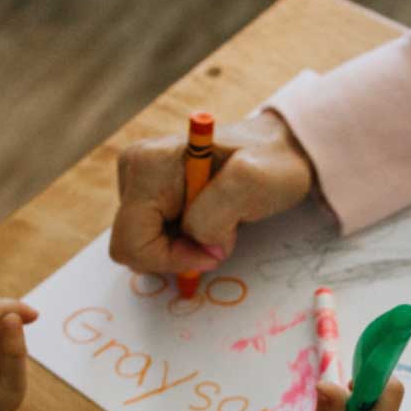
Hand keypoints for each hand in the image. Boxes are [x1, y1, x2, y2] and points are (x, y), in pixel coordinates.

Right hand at [109, 111, 314, 274]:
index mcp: (148, 164)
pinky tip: (208, 222)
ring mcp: (138, 180)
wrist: (279, 150)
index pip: (133, 241)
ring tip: (218, 223)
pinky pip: (152, 237)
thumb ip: (215, 216)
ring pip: (142, 245)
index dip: (172, 259)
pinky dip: (181, 242)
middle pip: (131, 246)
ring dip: (182, 247)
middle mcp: (134, 168)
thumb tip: (199, 246)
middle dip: (176, 254)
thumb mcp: (253, 183)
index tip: (213, 252)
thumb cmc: (271, 164)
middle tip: (219, 238)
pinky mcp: (148, 193)